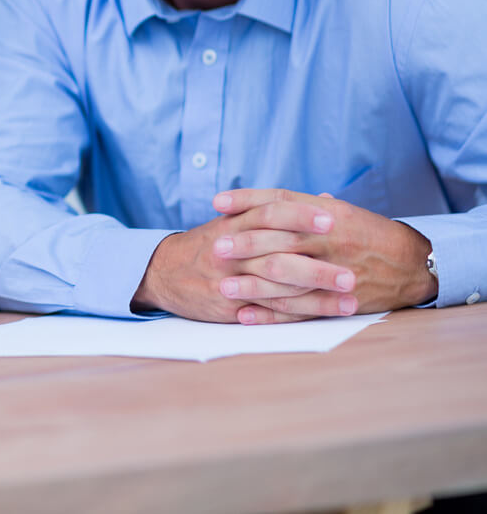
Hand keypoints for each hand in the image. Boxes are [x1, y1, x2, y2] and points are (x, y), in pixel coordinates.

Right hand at [132, 194, 355, 322]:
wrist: (162, 272)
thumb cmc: (207, 244)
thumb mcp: (233, 220)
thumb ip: (276, 210)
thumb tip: (324, 199)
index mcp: (234, 225)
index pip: (270, 212)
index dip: (301, 214)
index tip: (333, 216)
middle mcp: (231, 251)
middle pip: (279, 254)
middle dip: (318, 264)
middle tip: (353, 270)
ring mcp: (229, 280)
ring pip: (277, 287)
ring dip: (317, 294)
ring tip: (350, 298)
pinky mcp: (228, 307)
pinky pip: (266, 311)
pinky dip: (296, 313)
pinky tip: (323, 315)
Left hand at [212, 189, 436, 322]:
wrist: (413, 264)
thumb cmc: (369, 234)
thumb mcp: (340, 213)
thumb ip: (303, 208)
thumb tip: (265, 202)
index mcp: (327, 213)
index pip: (281, 200)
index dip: (247, 199)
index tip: (217, 202)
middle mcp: (329, 238)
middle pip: (279, 238)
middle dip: (245, 243)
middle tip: (215, 248)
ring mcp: (334, 270)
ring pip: (287, 276)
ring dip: (251, 283)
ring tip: (222, 287)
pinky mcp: (338, 300)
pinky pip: (300, 308)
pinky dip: (270, 313)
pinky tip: (245, 315)